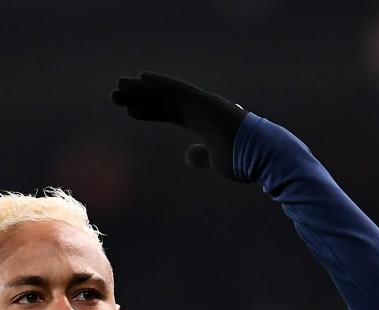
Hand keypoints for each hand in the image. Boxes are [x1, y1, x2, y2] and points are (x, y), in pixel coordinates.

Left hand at [111, 72, 248, 181]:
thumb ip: (200, 156)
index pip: (169, 113)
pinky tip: (141, 78)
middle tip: (114, 94)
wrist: (263, 158)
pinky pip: (179, 90)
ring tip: (118, 86)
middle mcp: (199, 109)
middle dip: (139, 97)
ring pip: (165, 93)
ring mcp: (202, 104)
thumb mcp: (215, 162)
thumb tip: (188, 155)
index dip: (148, 111)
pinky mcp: (206, 103)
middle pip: (162, 101)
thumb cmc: (244, 162)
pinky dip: (161, 83)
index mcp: (201, 122)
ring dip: (141, 89)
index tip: (128, 110)